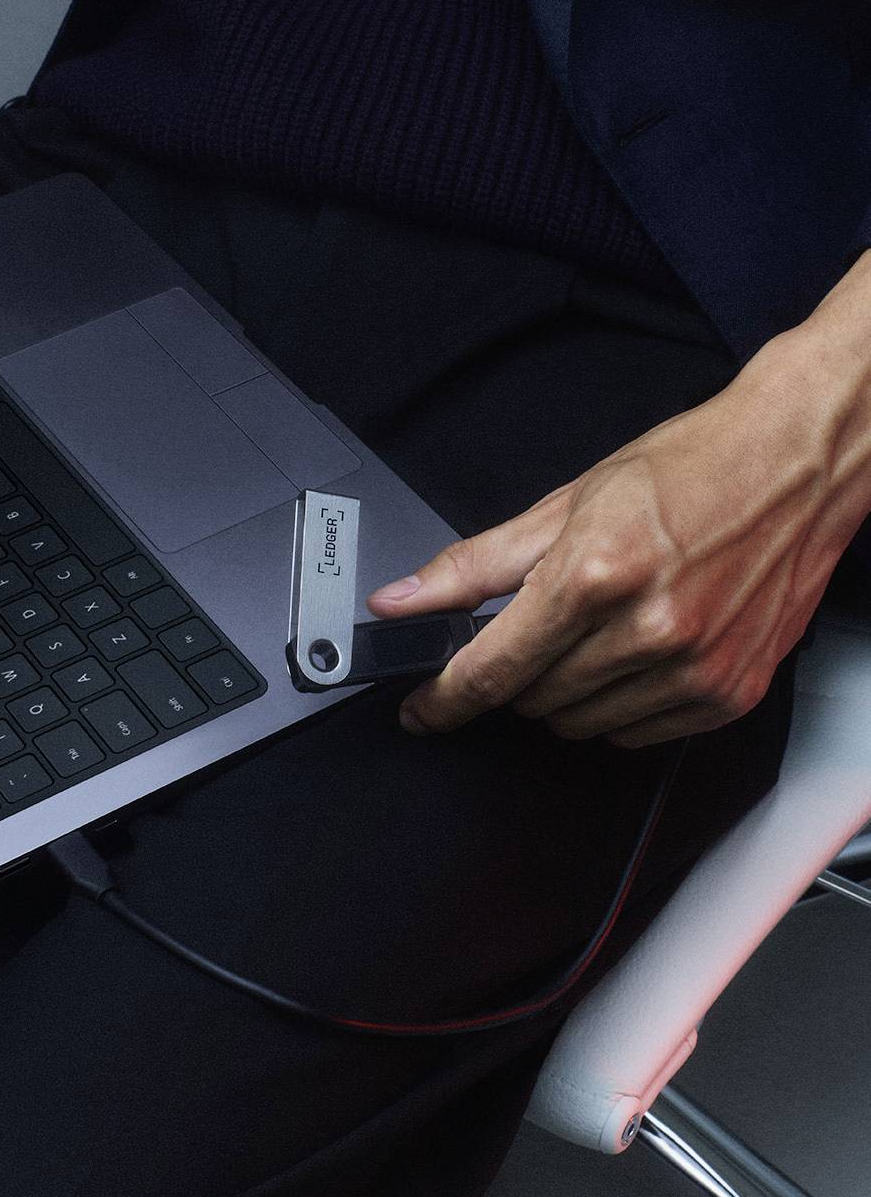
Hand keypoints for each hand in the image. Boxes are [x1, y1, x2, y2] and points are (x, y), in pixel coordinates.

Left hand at [366, 311, 870, 746]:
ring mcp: (696, 667)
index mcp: (596, 575)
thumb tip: (400, 600)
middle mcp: (650, 628)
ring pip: (579, 723)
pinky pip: (637, 734)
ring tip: (592, 629)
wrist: (795, 462)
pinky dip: (617, 707)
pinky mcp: (731, 692)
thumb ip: (472, 565)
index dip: (442, 698)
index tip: (419, 710)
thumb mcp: (562, 506)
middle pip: (531, 699)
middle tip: (535, 626)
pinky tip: (631, 654)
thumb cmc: (686, 472)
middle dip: (513, 673)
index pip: (492, 668)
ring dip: (563, 692)